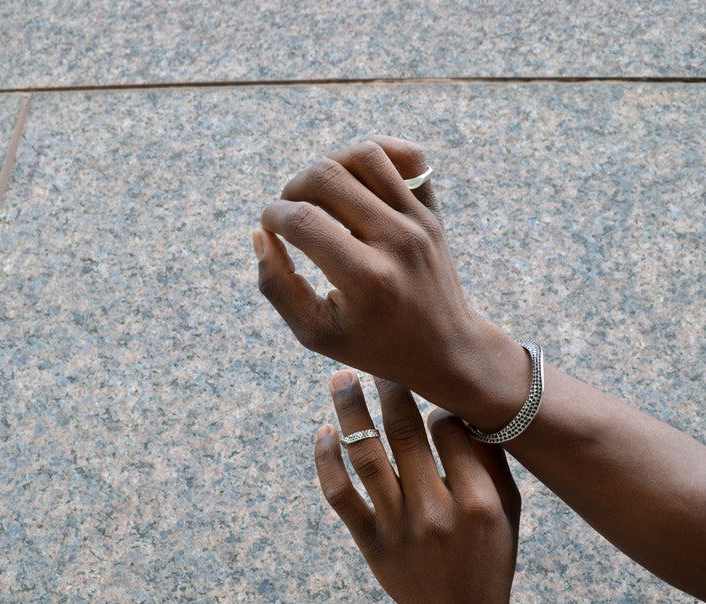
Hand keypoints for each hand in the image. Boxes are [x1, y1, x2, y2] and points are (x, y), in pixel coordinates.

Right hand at [256, 135, 528, 431]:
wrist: (445, 349)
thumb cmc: (373, 345)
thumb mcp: (314, 332)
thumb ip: (277, 285)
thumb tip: (259, 234)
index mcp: (366, 278)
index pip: (302, 220)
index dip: (272, 216)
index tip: (269, 228)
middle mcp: (397, 242)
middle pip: (327, 176)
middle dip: (293, 187)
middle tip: (290, 212)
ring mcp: (419, 221)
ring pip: (365, 154)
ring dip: (329, 165)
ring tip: (319, 194)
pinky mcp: (433, 211)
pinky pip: (409, 154)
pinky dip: (377, 152)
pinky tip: (356, 177)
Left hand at [315, 369, 519, 603]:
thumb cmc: (490, 558)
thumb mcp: (509, 510)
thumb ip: (490, 460)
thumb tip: (464, 406)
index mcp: (477, 499)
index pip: (447, 427)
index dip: (437, 402)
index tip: (429, 388)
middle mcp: (434, 509)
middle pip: (403, 430)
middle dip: (388, 386)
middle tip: (376, 357)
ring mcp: (397, 525)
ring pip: (365, 454)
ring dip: (349, 410)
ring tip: (340, 377)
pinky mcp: (369, 540)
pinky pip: (339, 493)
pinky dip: (327, 460)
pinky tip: (324, 431)